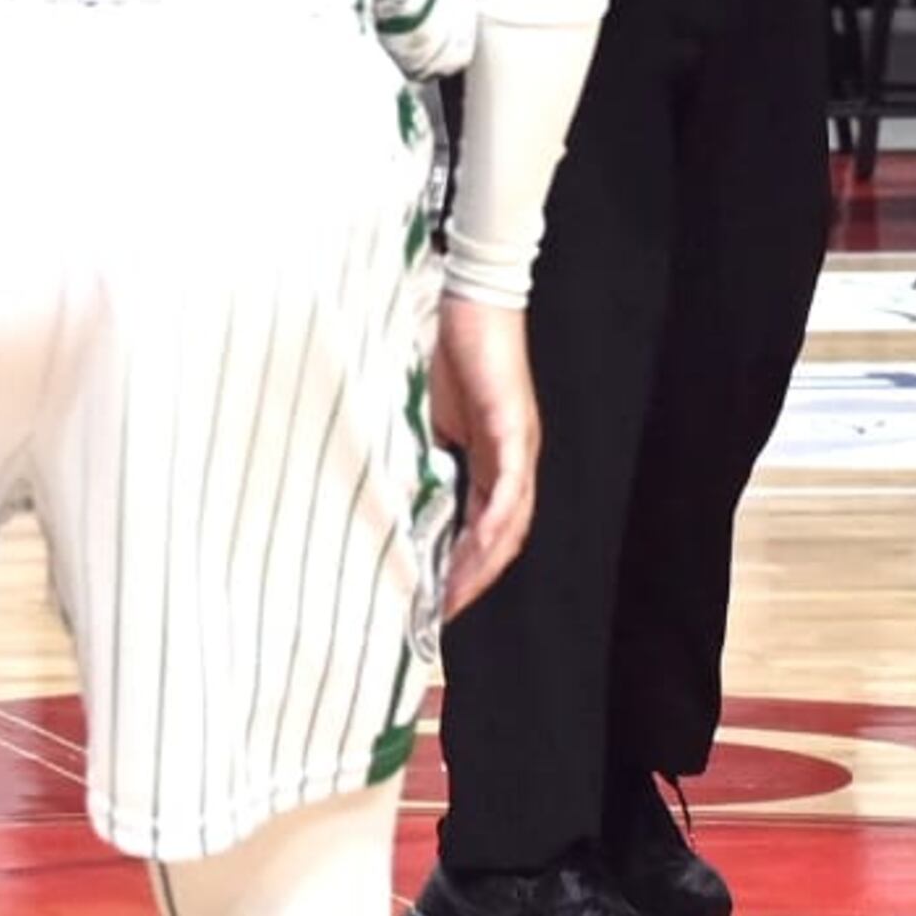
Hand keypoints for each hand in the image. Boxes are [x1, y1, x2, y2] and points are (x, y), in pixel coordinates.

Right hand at [429, 295, 540, 622]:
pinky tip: (478, 546)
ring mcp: (518, 444)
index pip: (487, 530)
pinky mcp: (512, 424)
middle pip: (504, 539)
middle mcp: (515, 459)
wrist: (471, 298)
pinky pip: (509, 485)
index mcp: (497, 460)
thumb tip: (396, 496)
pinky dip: (495, 521)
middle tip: (441, 617)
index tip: (436, 604)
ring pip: (510, 522)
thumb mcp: (431, 419)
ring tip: (455, 597)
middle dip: (473, 581)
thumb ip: (424, 457)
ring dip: (483, 563)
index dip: (466, 571)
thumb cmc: (451, 351)